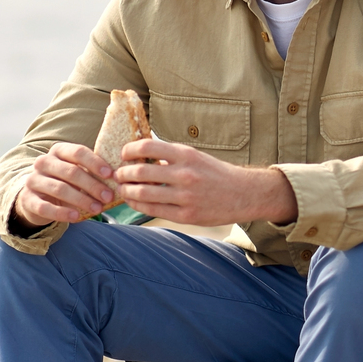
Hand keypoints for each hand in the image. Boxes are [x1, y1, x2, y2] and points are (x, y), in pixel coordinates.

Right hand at [14, 142, 116, 225]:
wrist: (36, 197)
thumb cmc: (65, 182)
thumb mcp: (77, 173)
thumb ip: (93, 173)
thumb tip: (120, 179)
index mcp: (58, 151)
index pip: (78, 152)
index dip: (95, 163)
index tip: (111, 175)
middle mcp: (43, 162)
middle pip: (70, 171)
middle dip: (92, 185)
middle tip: (108, 197)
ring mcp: (33, 180)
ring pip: (60, 189)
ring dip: (81, 200)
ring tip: (97, 209)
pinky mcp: (28, 199)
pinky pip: (45, 207)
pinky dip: (62, 212)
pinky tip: (76, 217)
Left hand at [115, 138, 297, 225]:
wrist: (244, 194)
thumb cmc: (216, 173)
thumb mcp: (195, 156)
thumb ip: (170, 155)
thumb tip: (140, 153)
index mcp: (186, 155)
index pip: (147, 146)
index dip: (129, 150)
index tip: (124, 154)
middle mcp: (185, 174)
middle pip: (140, 172)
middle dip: (123, 174)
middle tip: (118, 175)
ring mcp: (185, 197)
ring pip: (143, 194)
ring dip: (127, 191)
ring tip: (123, 189)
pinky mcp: (187, 215)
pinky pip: (153, 210)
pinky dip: (139, 205)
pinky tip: (135, 202)